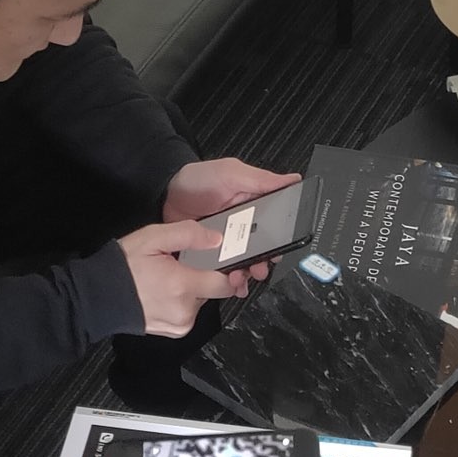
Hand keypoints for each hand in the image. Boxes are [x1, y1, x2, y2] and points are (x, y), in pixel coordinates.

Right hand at [118, 219, 245, 332]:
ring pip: (201, 301)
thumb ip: (188, 235)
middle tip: (182, 265)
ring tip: (168, 279)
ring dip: (192, 288)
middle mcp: (185, 310)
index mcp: (182, 286)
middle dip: (203, 276)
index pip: (225, 283)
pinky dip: (183, 301)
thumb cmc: (123, 267)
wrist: (98, 297)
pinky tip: (165, 292)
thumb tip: (216, 239)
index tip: (227, 262)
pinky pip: (190, 312)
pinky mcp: (175, 331)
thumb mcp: (153, 238)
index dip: (230, 271)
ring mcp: (181, 324)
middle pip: (213, 290)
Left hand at [163, 157, 300, 281]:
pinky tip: (228, 283)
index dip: (280, 240)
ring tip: (240, 278)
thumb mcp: (232, 173)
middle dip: (263, 262)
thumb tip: (292, 180)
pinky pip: (223, 269)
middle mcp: (244, 227)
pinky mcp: (211, 254)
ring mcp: (227, 242)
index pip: (275, 227)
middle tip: (259, 267)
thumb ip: (262, 180)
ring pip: (244, 263)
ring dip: (246, 274)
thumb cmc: (198, 179)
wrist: (165, 194)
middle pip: (262, 250)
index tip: (279, 250)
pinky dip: (226, 279)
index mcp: (254, 207)